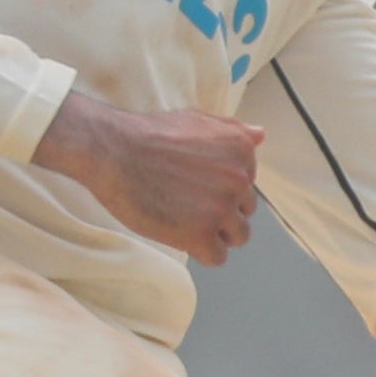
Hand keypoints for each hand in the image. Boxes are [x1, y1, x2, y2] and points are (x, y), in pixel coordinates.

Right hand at [31, 90, 262, 265]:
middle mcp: (239, 179)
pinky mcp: (202, 235)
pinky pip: (218, 256)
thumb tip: (260, 134)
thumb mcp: (197, 120)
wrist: (115, 151)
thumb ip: (232, 130)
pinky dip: (202, 251)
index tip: (198, 185)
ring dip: (216, 234)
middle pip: (245, 211)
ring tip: (187, 223)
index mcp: (241, 150)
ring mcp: (221, 208)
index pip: (248, 183)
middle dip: (222, 211)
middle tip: (189, 205)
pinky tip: (181, 236)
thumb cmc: (149, 134)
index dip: (222, 188)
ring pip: (238, 236)